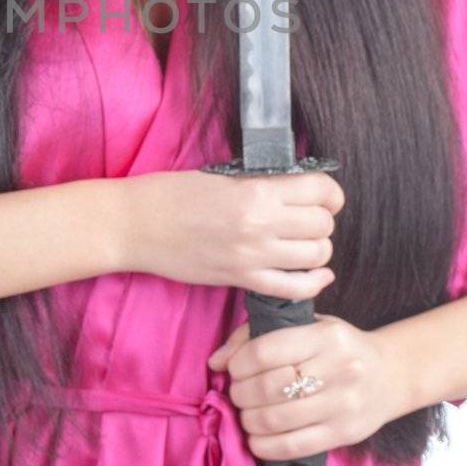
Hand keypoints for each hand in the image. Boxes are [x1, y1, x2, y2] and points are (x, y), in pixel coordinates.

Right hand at [122, 167, 344, 299]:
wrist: (136, 224)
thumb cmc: (172, 194)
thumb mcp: (222, 176)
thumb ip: (261, 182)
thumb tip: (298, 186)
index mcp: (256, 190)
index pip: (320, 191)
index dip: (330, 194)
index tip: (323, 196)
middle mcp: (260, 224)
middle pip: (323, 225)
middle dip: (322, 221)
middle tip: (308, 219)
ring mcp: (252, 256)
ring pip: (316, 257)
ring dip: (317, 250)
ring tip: (303, 243)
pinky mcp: (241, 280)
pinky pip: (294, 289)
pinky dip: (312, 283)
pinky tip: (313, 274)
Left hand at [206, 314, 407, 459]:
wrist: (391, 375)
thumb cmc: (338, 348)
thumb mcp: (306, 327)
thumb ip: (258, 336)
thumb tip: (216, 361)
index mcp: (326, 336)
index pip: (266, 350)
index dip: (239, 363)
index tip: (234, 368)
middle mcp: (338, 369)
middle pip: (268, 387)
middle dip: (240, 393)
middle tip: (238, 393)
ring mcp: (343, 404)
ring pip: (276, 419)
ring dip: (249, 419)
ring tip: (247, 413)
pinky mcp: (344, 434)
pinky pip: (294, 446)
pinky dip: (265, 446)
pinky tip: (257, 438)